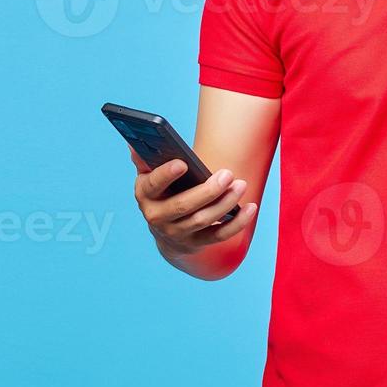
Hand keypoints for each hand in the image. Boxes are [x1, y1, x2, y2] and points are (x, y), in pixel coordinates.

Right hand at [131, 147, 255, 256]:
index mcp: (145, 195)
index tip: (183, 162)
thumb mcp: (149, 175)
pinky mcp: (196, 243)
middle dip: (207, 190)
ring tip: (241, 185)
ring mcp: (177, 233)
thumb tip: (135, 143)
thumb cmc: (161, 191)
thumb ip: (145, 159)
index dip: (166, 175)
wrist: (165, 229)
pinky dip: (237, 223)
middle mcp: (157, 217)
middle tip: (228, 174)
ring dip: (224, 203)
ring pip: (202, 220)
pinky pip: (219, 235)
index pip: (153, 185)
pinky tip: (251, 208)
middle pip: (182, 205)